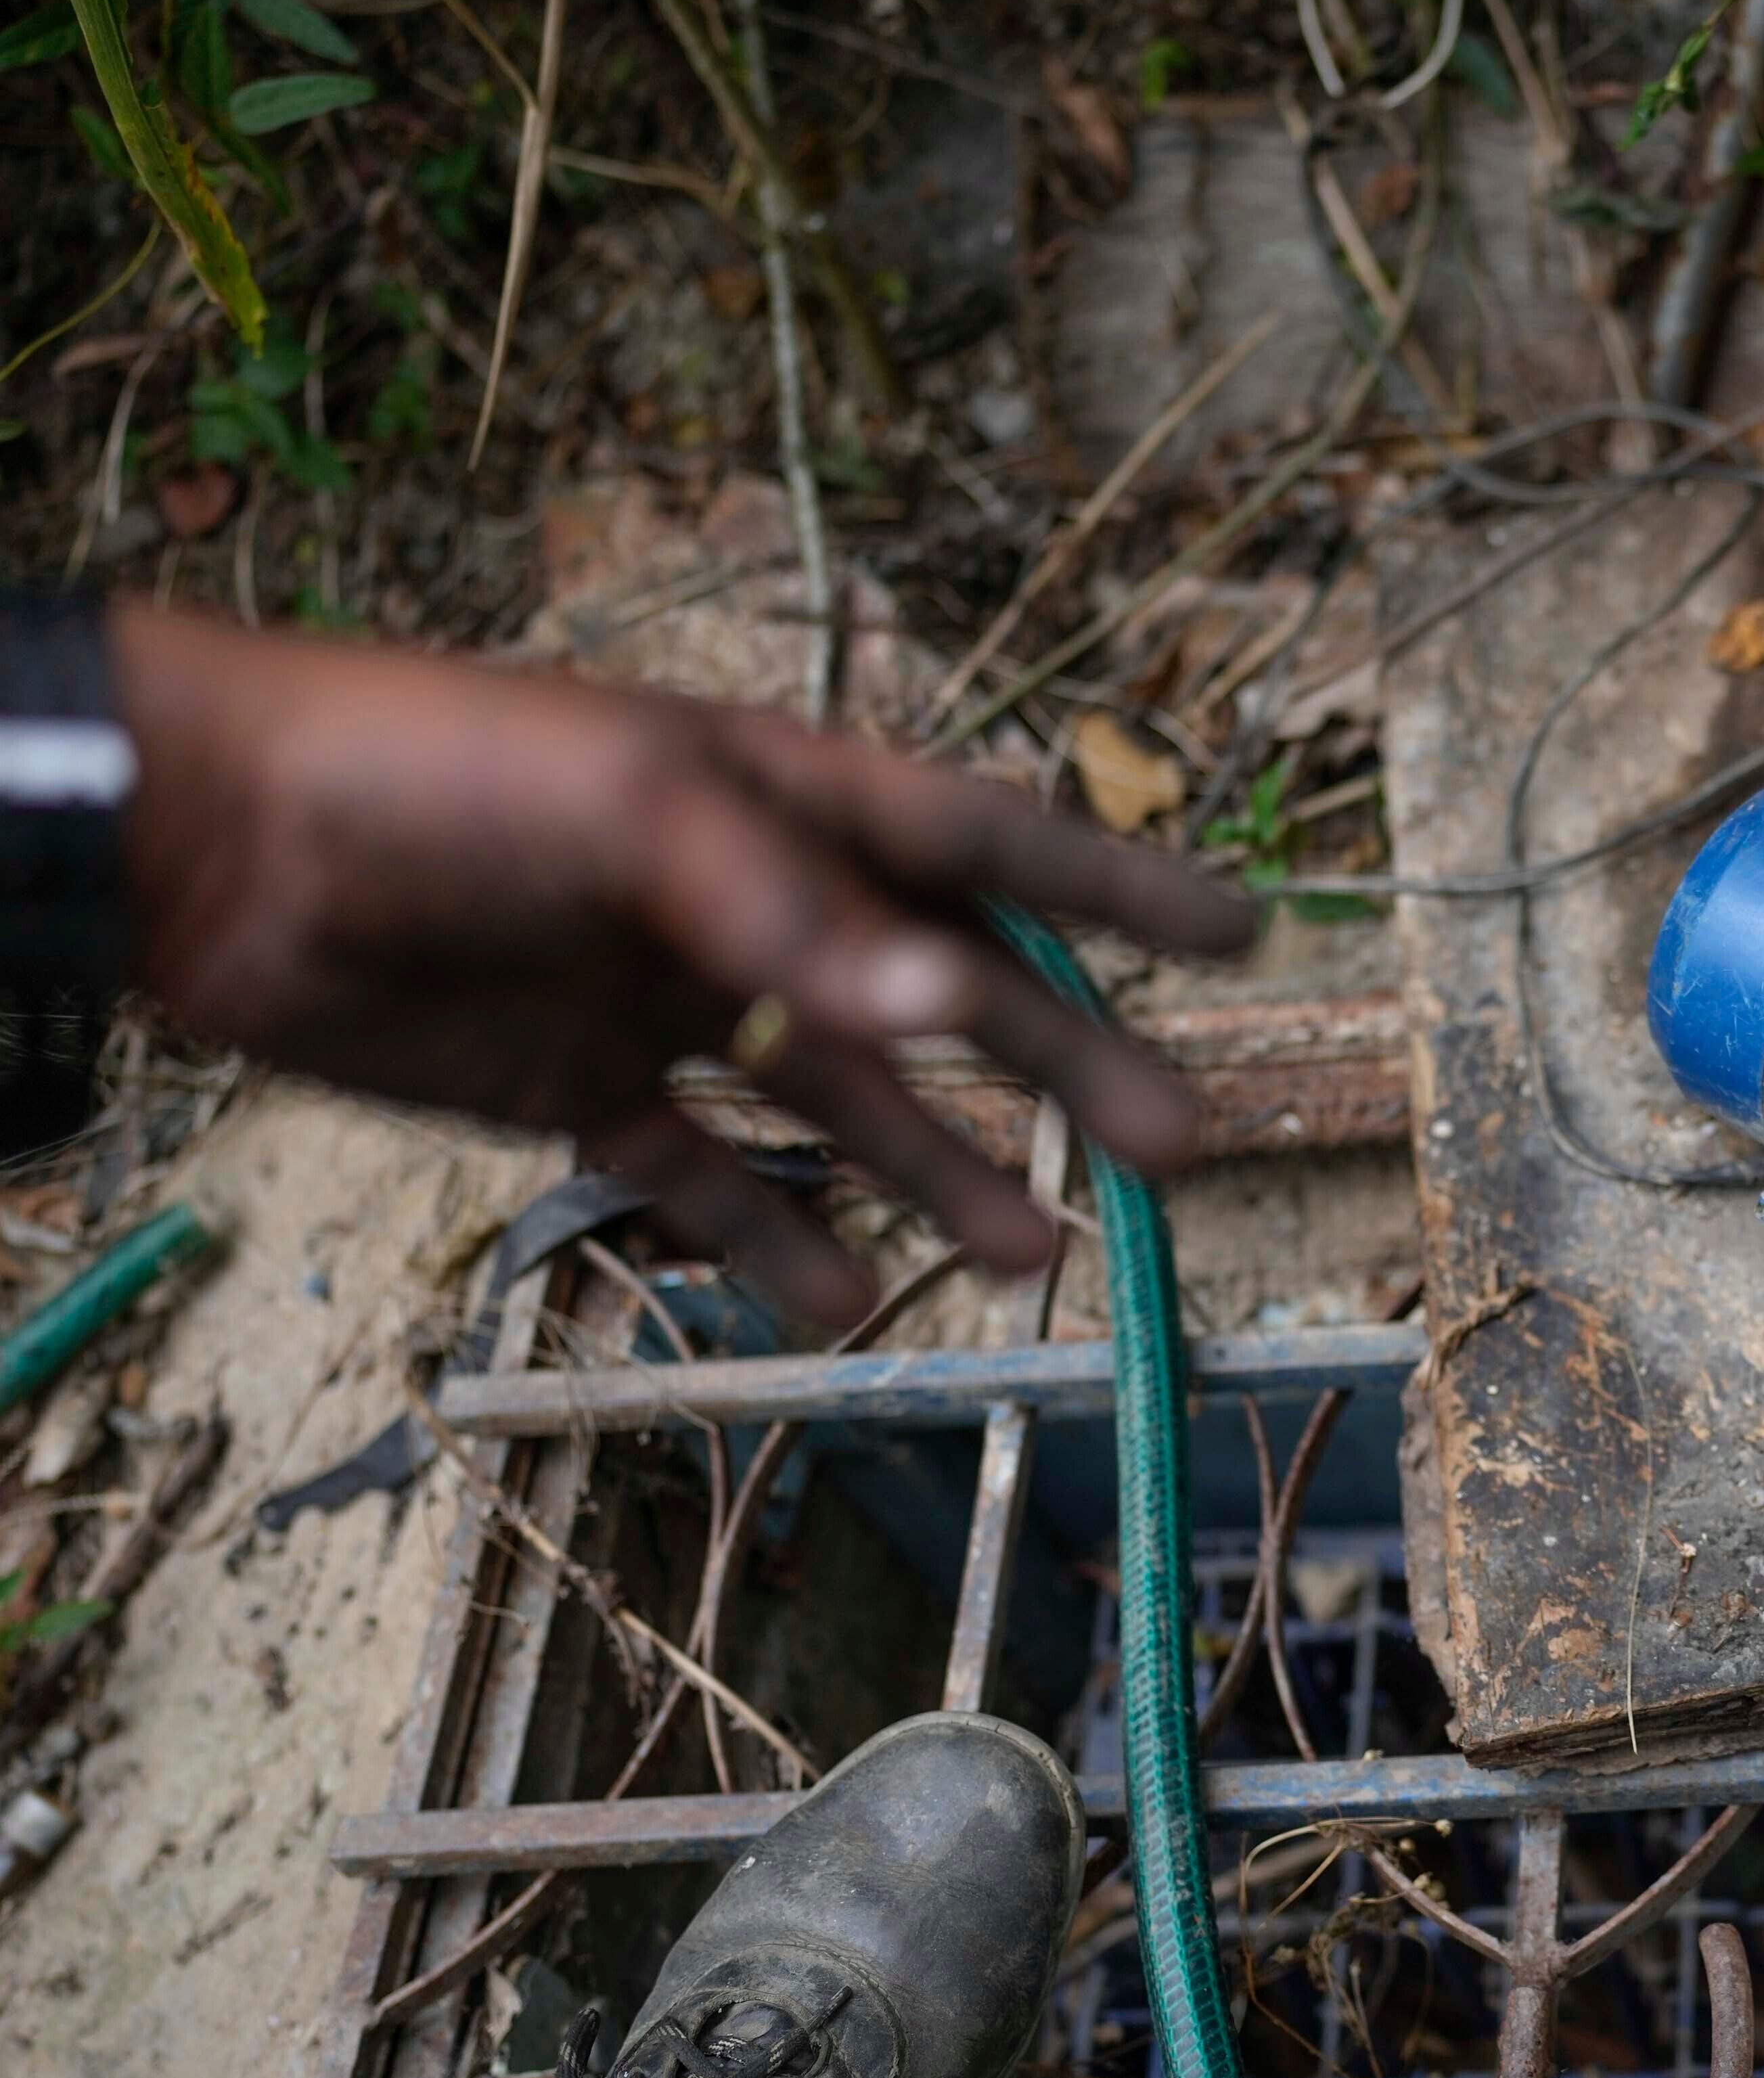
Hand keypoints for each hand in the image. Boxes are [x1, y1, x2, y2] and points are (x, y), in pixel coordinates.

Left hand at [109, 604, 1255, 1327]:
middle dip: (1064, 1070)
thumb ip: (787, 908)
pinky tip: (837, 1302)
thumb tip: (945, 998)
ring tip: (1033, 1253)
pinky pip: (699, 1180)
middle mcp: (747, 899)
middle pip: (942, 994)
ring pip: (839, 1103)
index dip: (1118, 889)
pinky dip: (767, 1244)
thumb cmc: (427, 775)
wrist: (207, 842)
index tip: (1242, 934)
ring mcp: (666, 999)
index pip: (987, 840)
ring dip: (938, 1174)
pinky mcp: (574, 1087)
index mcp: (782, 797)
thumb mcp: (628, 808)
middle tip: (1178, 1152)